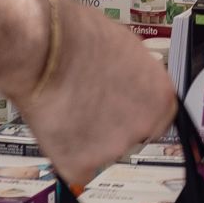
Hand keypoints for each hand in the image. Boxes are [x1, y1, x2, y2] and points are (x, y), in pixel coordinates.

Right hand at [15, 0, 177, 186]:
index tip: (121, 109)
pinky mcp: (80, 165)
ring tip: (66, 106)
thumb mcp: (124, 47)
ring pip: (101, 151)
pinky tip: (55, 122)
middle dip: (111, 126)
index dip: (134, 111)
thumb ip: (136, 75)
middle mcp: (143, 127)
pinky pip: (73, 165)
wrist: (42, 49)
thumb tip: (131, 82)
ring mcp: (113, 149)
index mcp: (161, 97)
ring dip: (86, 137)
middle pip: (130, 136)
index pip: (157, 118)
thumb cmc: (77, 37)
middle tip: (87, 104)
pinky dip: (63, 150)